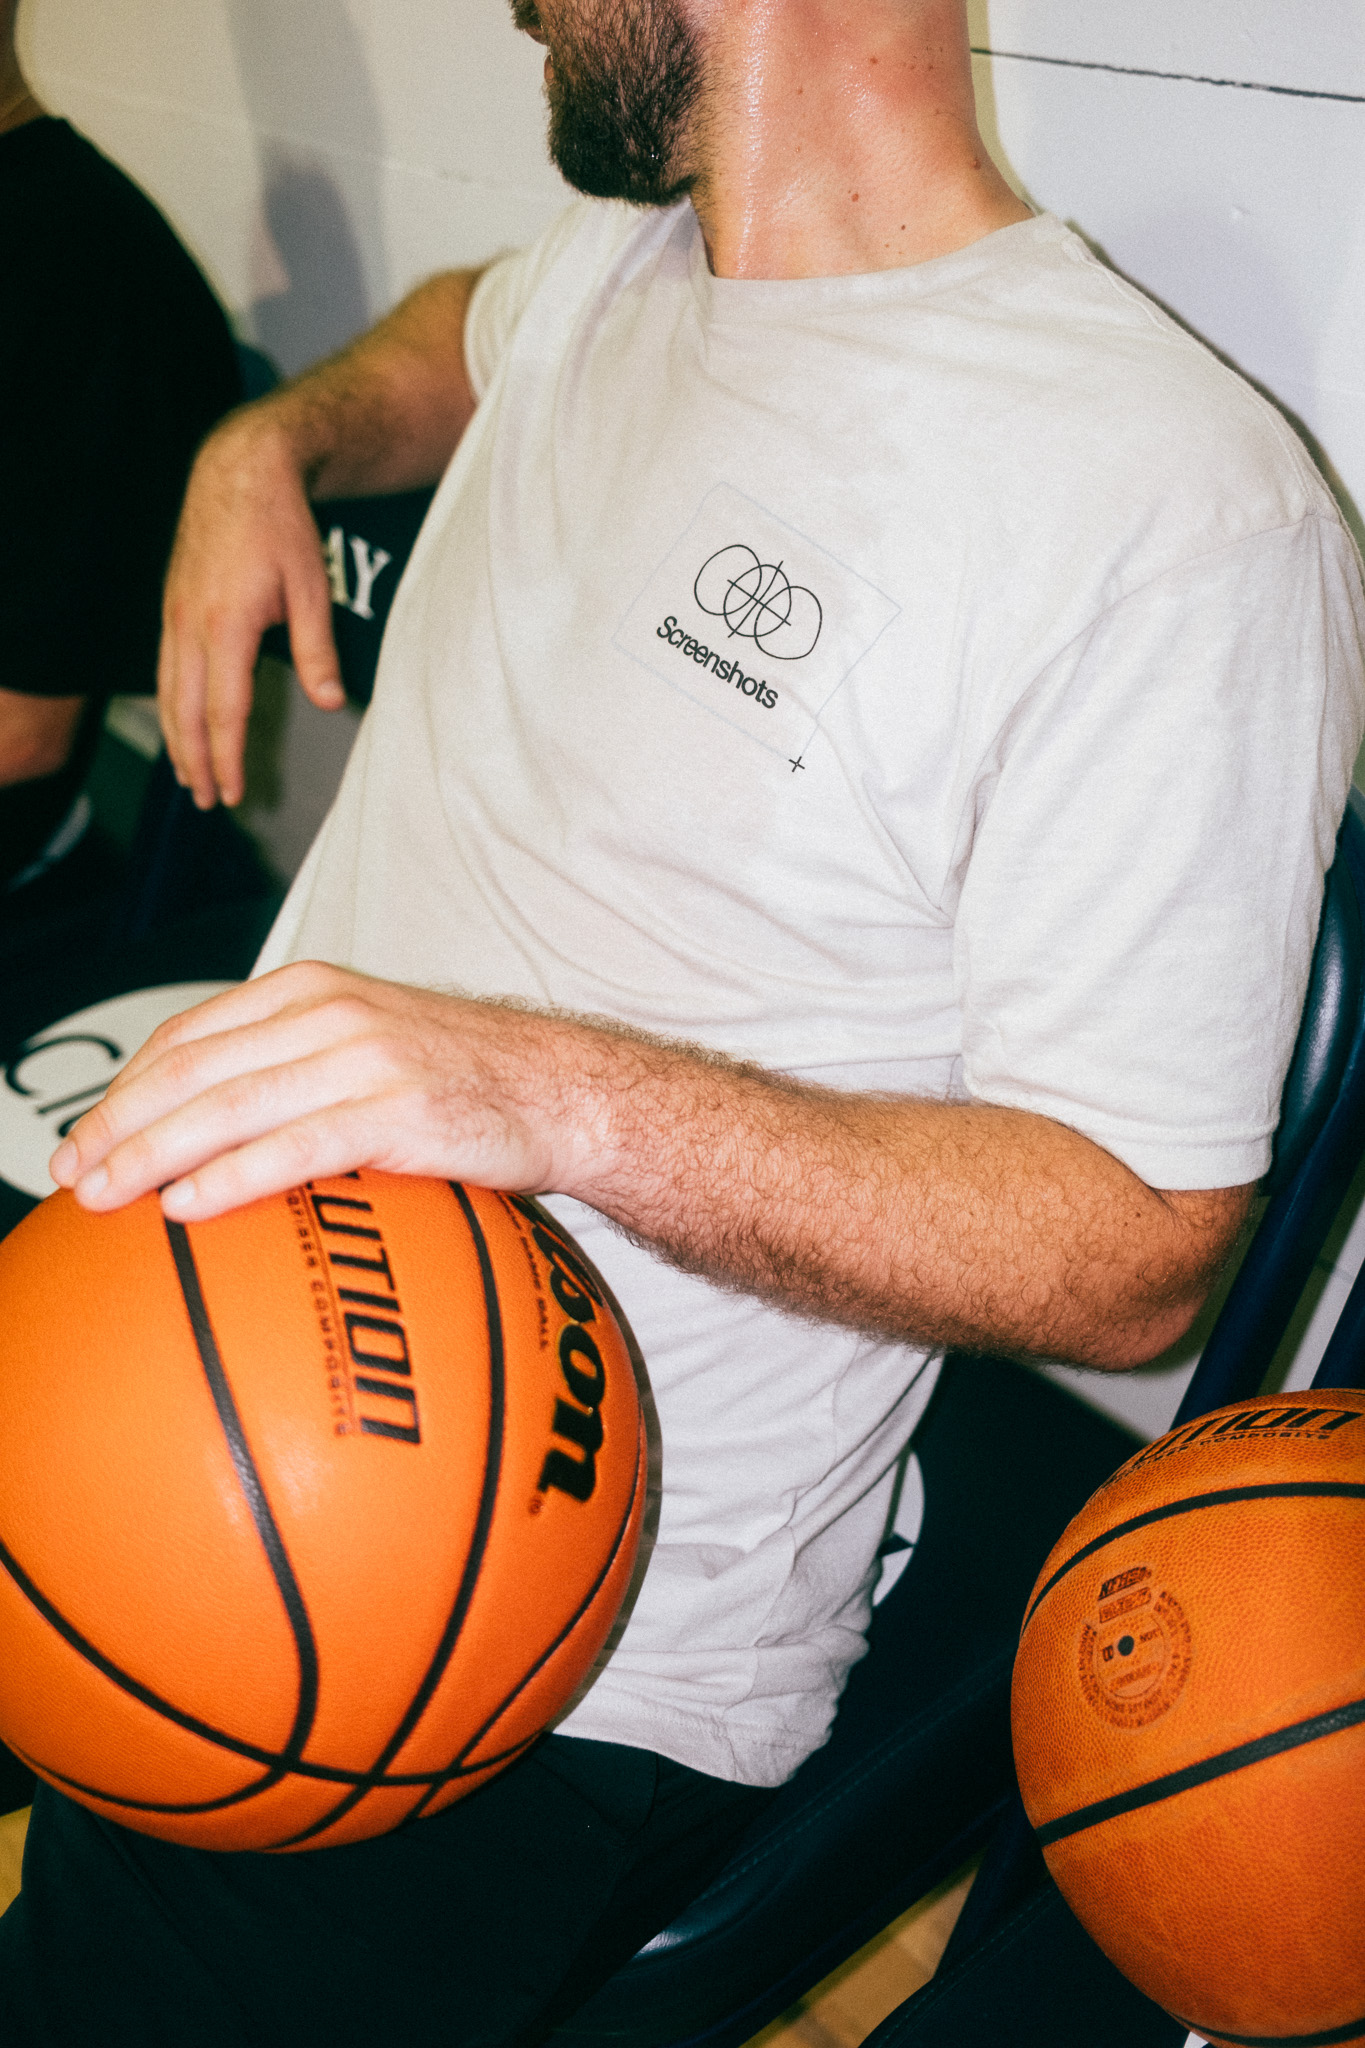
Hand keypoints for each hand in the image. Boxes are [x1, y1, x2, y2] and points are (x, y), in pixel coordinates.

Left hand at [47, 964, 606, 1220]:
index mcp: (311, 990)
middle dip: (118, 1124)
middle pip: (192, 1067)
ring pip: (228, 1104)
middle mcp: (329, 1011)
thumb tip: (210, 1130)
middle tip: (73, 1178)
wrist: (567, 1089)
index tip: (83, 1138)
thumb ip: (295, 1066)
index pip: (189, 1034)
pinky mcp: (397, 1110)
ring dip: (152, 1153)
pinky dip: (229, 1176)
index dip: (124, 1087)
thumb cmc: (466, 1081)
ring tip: (106, 1196)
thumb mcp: (370, 1047)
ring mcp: (363, 1057)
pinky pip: (292, 1146)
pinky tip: (185, 1206)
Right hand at [158, 409, 344, 809]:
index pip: (224, 711)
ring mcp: (174, 614)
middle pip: (186, 711)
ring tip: (189, 775)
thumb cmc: (282, 525)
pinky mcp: (172, 605)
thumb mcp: (312, 588)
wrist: (239, 470)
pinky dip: (172, 704)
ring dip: (177, 739)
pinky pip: (166, 667)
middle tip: (208, 800)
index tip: (232, 792)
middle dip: (195, 761)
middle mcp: (190, 624)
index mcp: (225, 625)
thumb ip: (318, 650)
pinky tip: (181, 722)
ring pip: (167, 692)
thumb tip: (329, 703)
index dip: (227, 757)